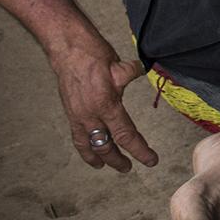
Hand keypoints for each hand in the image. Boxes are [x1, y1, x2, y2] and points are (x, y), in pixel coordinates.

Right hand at [54, 48, 158, 172]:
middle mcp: (91, 115)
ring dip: (102, 158)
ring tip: (110, 165)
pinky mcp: (71, 114)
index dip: (140, 150)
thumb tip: (143, 71)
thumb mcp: (120, 66)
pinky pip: (78, 138)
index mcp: (107, 105)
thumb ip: (132, 75)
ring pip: (90, 146)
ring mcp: (78, 117)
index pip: (126, 135)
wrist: (69, 51)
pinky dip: (85, 149)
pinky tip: (90, 155)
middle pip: (107, 146)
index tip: (151, 160)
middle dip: (118, 160)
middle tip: (129, 167)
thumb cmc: (94, 56)